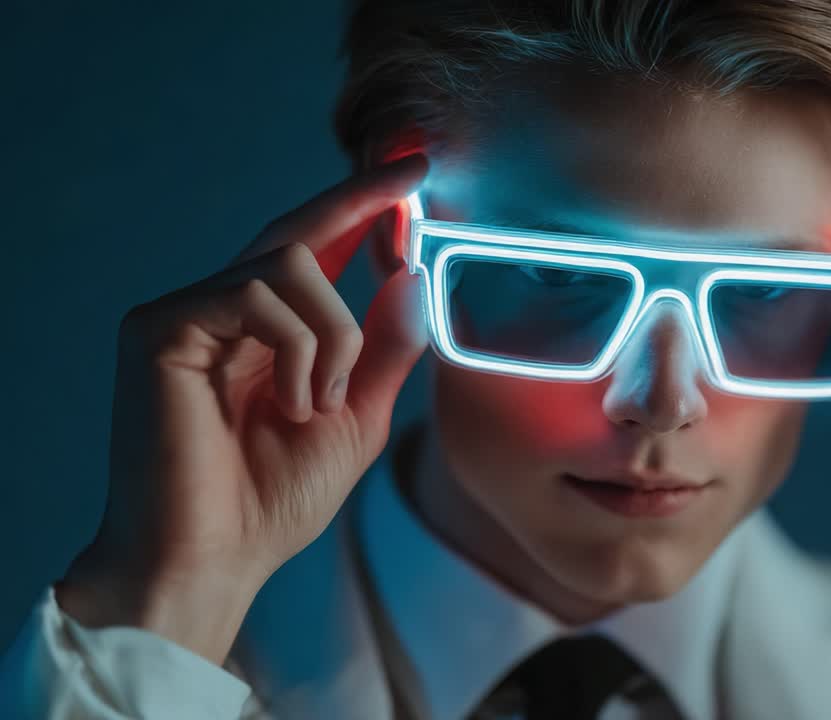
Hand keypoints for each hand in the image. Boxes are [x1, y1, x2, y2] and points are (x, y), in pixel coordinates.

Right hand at [55, 154, 429, 664]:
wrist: (215, 560)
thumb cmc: (274, 500)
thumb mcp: (356, 417)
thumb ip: (382, 348)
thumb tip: (410, 276)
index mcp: (262, 333)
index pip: (312, 249)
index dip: (357, 207)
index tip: (410, 174)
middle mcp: (219, 313)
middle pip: (297, 231)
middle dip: (359, 199)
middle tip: (414, 170)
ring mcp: (185, 315)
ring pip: (290, 263)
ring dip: (334, 335)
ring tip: (321, 403)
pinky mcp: (159, 327)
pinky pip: (257, 293)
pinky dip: (299, 348)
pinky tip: (294, 402)